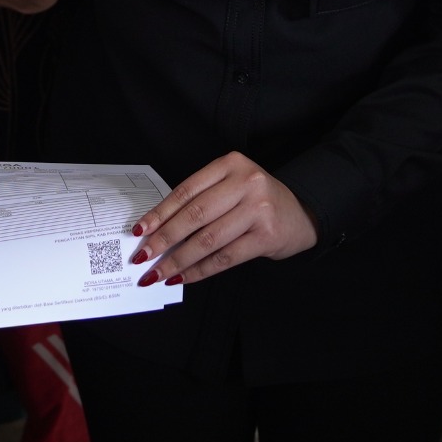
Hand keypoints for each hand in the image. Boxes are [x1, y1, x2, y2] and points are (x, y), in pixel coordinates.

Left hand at [131, 152, 318, 285]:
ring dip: (178, 260)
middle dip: (164, 239)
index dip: (159, 213)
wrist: (301, 213)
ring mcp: (259, 208)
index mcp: (231, 164)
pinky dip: (200, 271)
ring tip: (158, 273)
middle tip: (143, 256)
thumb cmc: (257, 201)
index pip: (186, 191)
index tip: (139, 230)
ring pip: (207, 239)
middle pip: (194, 215)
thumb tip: (156, 230)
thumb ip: (200, 201)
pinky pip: (225, 258)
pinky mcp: (266, 235)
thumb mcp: (231, 187)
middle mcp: (246, 182)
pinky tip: (184, 277)